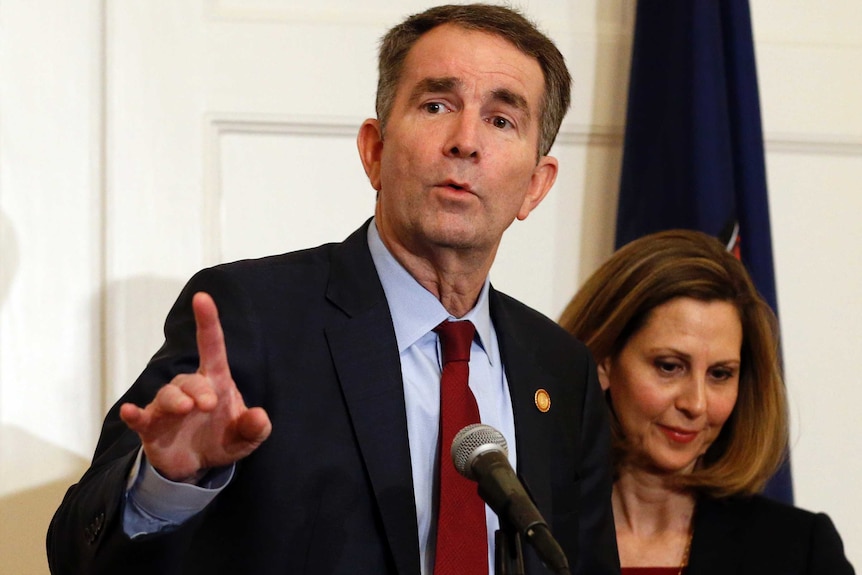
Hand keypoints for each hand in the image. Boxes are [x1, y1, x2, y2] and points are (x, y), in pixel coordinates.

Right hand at [120, 292, 271, 481]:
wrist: (196, 464)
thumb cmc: (222, 438)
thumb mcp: (246, 437)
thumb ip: (255, 428)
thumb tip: (260, 417)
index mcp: (215, 382)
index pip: (211, 346)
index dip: (207, 322)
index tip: (202, 298)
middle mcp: (189, 389)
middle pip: (189, 380)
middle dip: (199, 389)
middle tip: (209, 405)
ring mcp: (167, 407)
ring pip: (167, 394)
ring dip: (175, 400)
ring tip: (186, 409)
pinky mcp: (151, 426)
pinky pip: (140, 417)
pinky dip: (134, 414)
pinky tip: (129, 412)